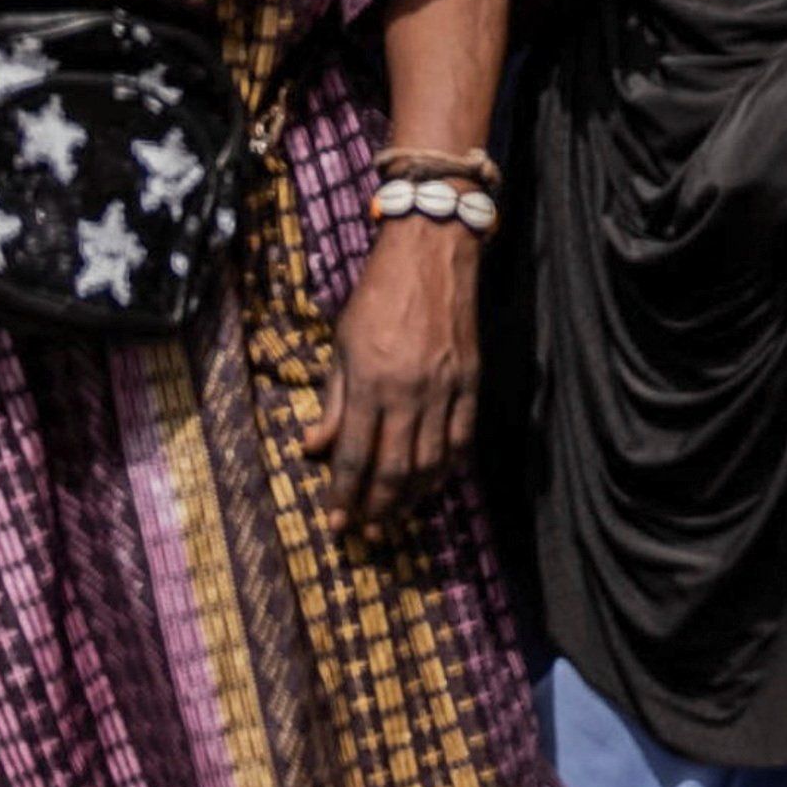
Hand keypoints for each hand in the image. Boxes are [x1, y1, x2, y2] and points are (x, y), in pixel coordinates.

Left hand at [308, 206, 479, 535]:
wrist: (431, 254)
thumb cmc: (377, 295)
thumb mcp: (342, 345)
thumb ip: (332, 399)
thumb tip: (314, 448)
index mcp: (370, 380)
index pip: (354, 452)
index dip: (344, 493)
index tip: (336, 521)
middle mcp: (409, 390)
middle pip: (395, 467)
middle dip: (379, 505)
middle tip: (367, 531)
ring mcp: (446, 386)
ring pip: (432, 459)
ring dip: (414, 495)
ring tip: (397, 515)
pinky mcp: (472, 379)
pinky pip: (463, 435)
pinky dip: (449, 466)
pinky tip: (435, 481)